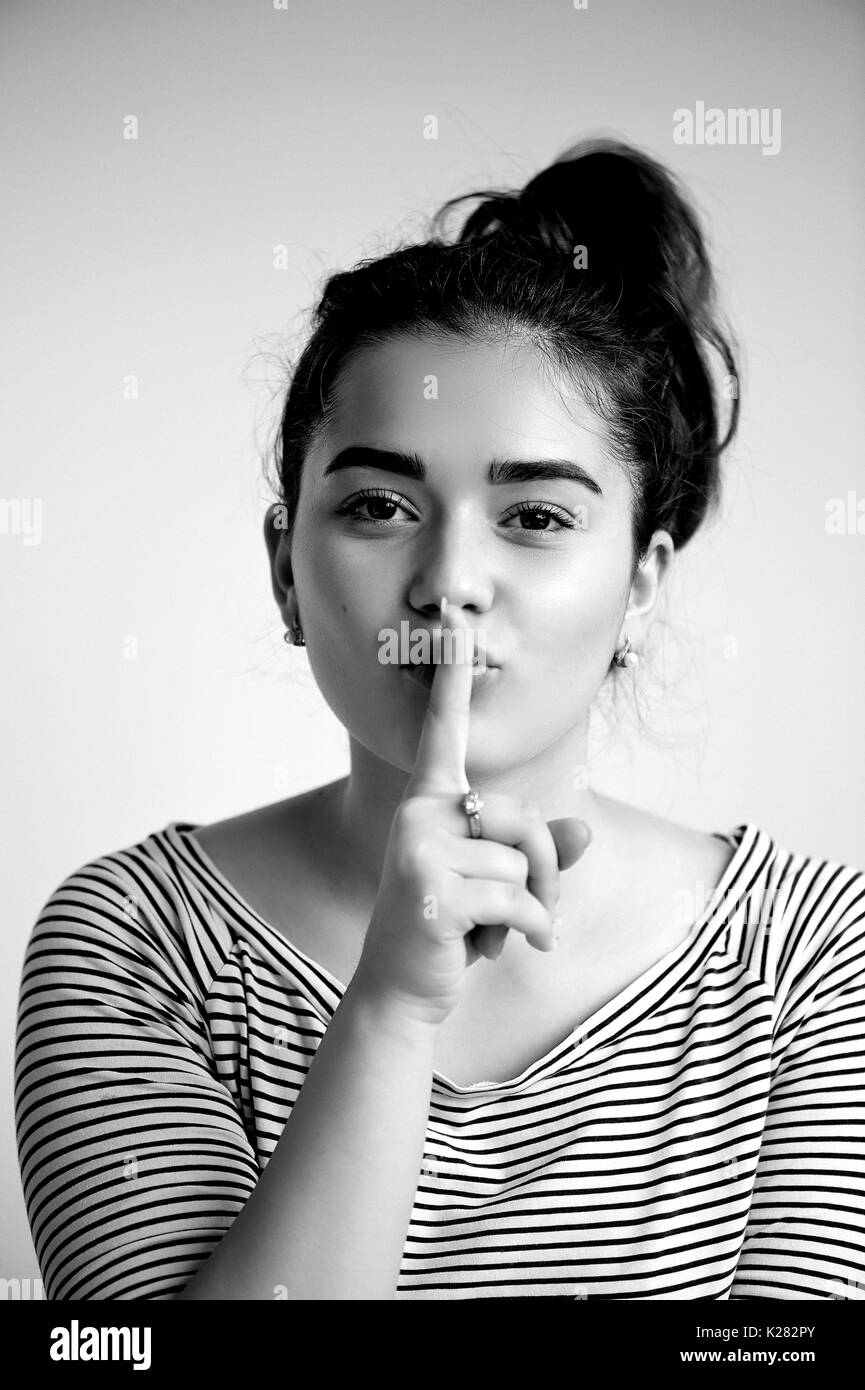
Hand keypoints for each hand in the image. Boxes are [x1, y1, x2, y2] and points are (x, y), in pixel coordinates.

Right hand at [351, 599, 591, 1028]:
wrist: (402, 990)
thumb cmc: (450, 929)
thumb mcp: (497, 885)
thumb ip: (539, 853)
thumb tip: (583, 831)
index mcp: (430, 803)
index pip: (444, 733)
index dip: (451, 680)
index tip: (452, 624)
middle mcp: (419, 815)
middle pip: (523, 816)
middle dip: (546, 870)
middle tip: (533, 912)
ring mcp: (419, 850)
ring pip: (524, 862)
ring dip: (536, 909)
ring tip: (505, 934)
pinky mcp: (432, 889)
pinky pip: (518, 899)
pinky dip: (532, 932)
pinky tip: (501, 952)